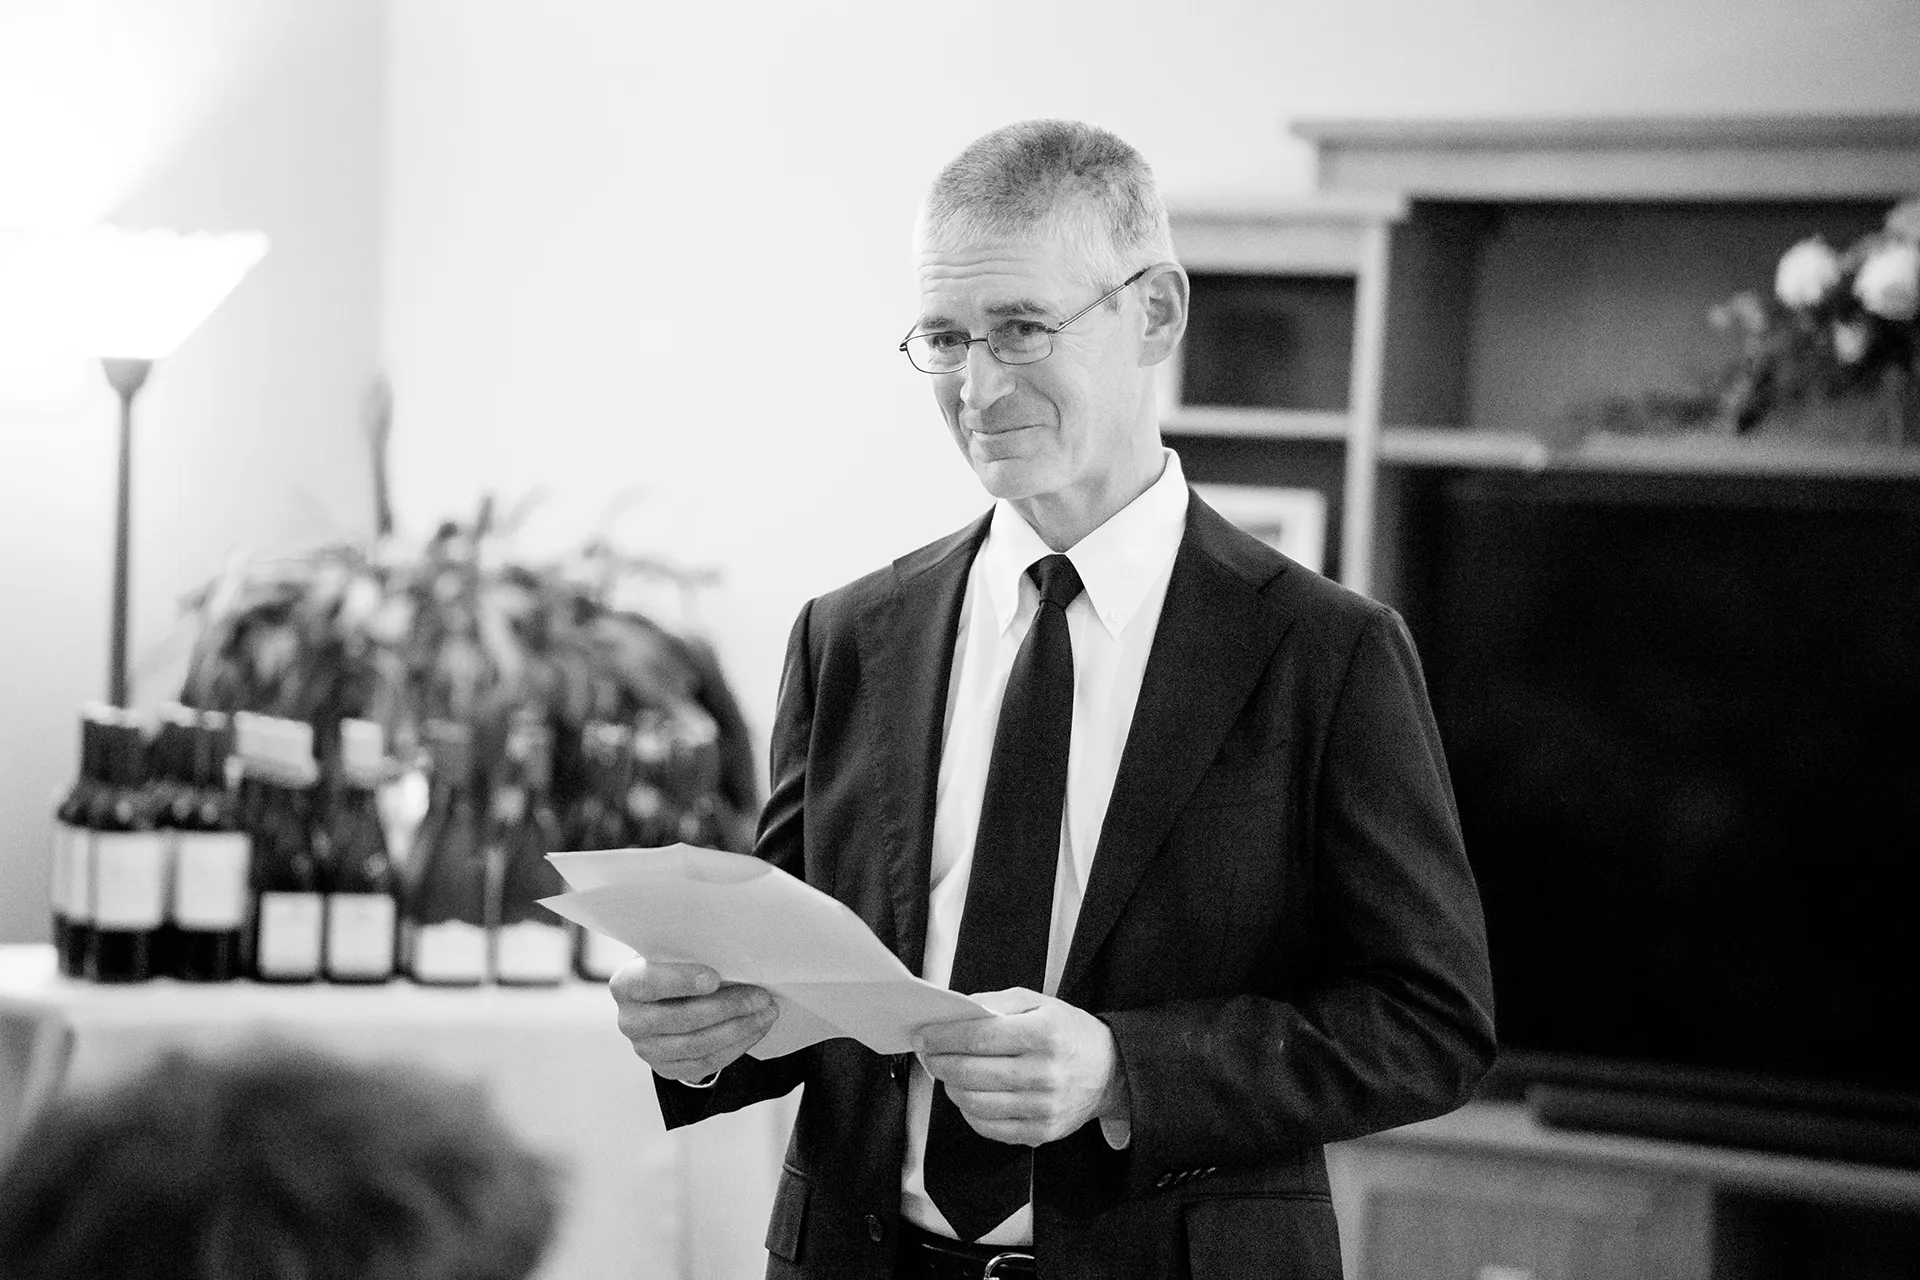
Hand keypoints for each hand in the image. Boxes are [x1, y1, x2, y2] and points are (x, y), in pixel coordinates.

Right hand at [609, 958, 777, 1083]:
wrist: (666, 1002)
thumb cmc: (677, 969)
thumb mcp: (676, 956)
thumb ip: (693, 955)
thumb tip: (736, 957)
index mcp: (626, 985)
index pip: (648, 983)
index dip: (680, 981)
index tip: (715, 977)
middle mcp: (630, 1021)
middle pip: (681, 1018)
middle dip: (727, 1007)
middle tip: (761, 997)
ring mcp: (646, 1050)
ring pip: (697, 1045)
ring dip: (739, 1029)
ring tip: (766, 1013)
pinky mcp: (666, 1069)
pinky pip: (705, 1063)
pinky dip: (735, 1047)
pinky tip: (755, 1030)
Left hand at [914, 989, 1127, 1146]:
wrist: (1110, 1071)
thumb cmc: (1068, 1032)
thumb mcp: (1039, 1002)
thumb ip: (995, 1003)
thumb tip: (954, 1013)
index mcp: (1044, 1034)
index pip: (979, 1038)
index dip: (943, 1037)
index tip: (923, 1035)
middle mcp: (1045, 1073)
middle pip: (971, 1073)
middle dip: (939, 1063)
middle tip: (928, 1054)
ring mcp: (1042, 1108)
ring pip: (974, 1103)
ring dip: (950, 1087)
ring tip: (948, 1073)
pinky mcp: (1040, 1133)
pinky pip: (988, 1127)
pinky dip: (968, 1111)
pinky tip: (968, 1094)